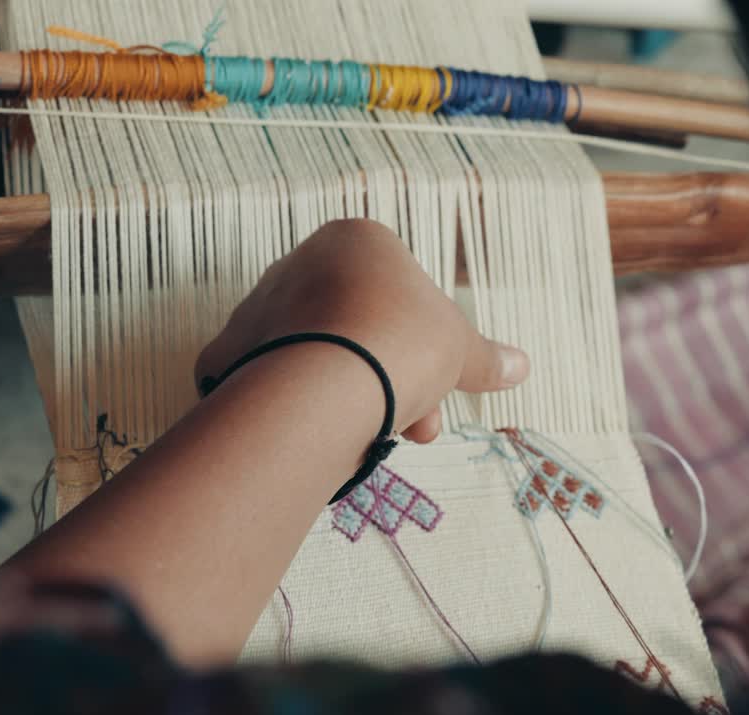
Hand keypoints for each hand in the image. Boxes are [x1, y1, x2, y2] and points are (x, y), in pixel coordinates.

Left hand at [195, 219, 529, 442]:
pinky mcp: (227, 354)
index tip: (439, 389)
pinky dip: (295, 410)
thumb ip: (485, 357)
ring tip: (376, 439)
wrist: (322, 382)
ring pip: (320, 360)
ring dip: (354, 399)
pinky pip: (271, 385)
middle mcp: (300, 264)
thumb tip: (521, 365)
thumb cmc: (400, 345)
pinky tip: (317, 436)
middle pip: (359, 331)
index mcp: (357, 241)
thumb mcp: (459, 351)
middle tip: (417, 426)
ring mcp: (258, 308)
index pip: (399, 294)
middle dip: (394, 382)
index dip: (427, 348)